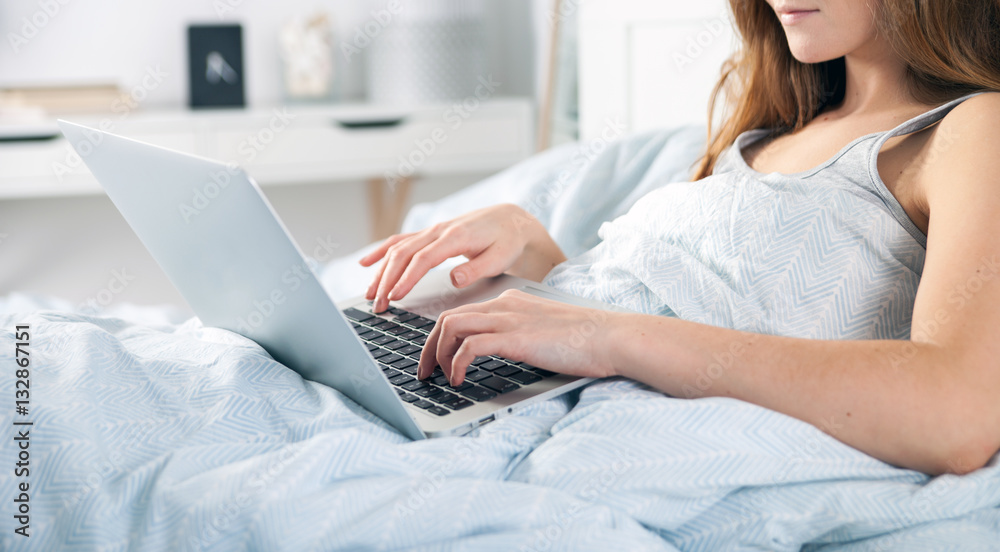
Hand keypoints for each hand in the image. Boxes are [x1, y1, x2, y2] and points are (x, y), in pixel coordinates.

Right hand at [359, 204, 565, 312]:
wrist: (511, 221)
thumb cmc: (507, 241)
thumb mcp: (500, 257)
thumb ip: (477, 269)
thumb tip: (454, 278)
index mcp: (456, 237)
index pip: (424, 258)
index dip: (407, 277)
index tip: (395, 296)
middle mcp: (439, 231)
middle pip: (404, 254)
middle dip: (387, 280)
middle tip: (378, 305)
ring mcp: (432, 231)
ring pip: (398, 248)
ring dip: (381, 271)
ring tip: (370, 294)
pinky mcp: (430, 234)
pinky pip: (400, 241)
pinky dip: (381, 251)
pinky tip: (365, 263)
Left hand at [417, 289, 621, 385]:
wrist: (611, 337)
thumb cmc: (587, 341)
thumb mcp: (545, 334)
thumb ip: (521, 337)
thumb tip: (503, 357)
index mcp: (511, 302)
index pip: (463, 312)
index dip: (441, 336)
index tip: (435, 358)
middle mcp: (505, 305)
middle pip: (448, 317)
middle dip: (428, 346)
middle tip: (424, 372)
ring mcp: (509, 319)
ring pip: (451, 326)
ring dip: (437, 354)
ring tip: (439, 377)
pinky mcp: (515, 338)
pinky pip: (469, 346)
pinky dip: (456, 363)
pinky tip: (459, 379)